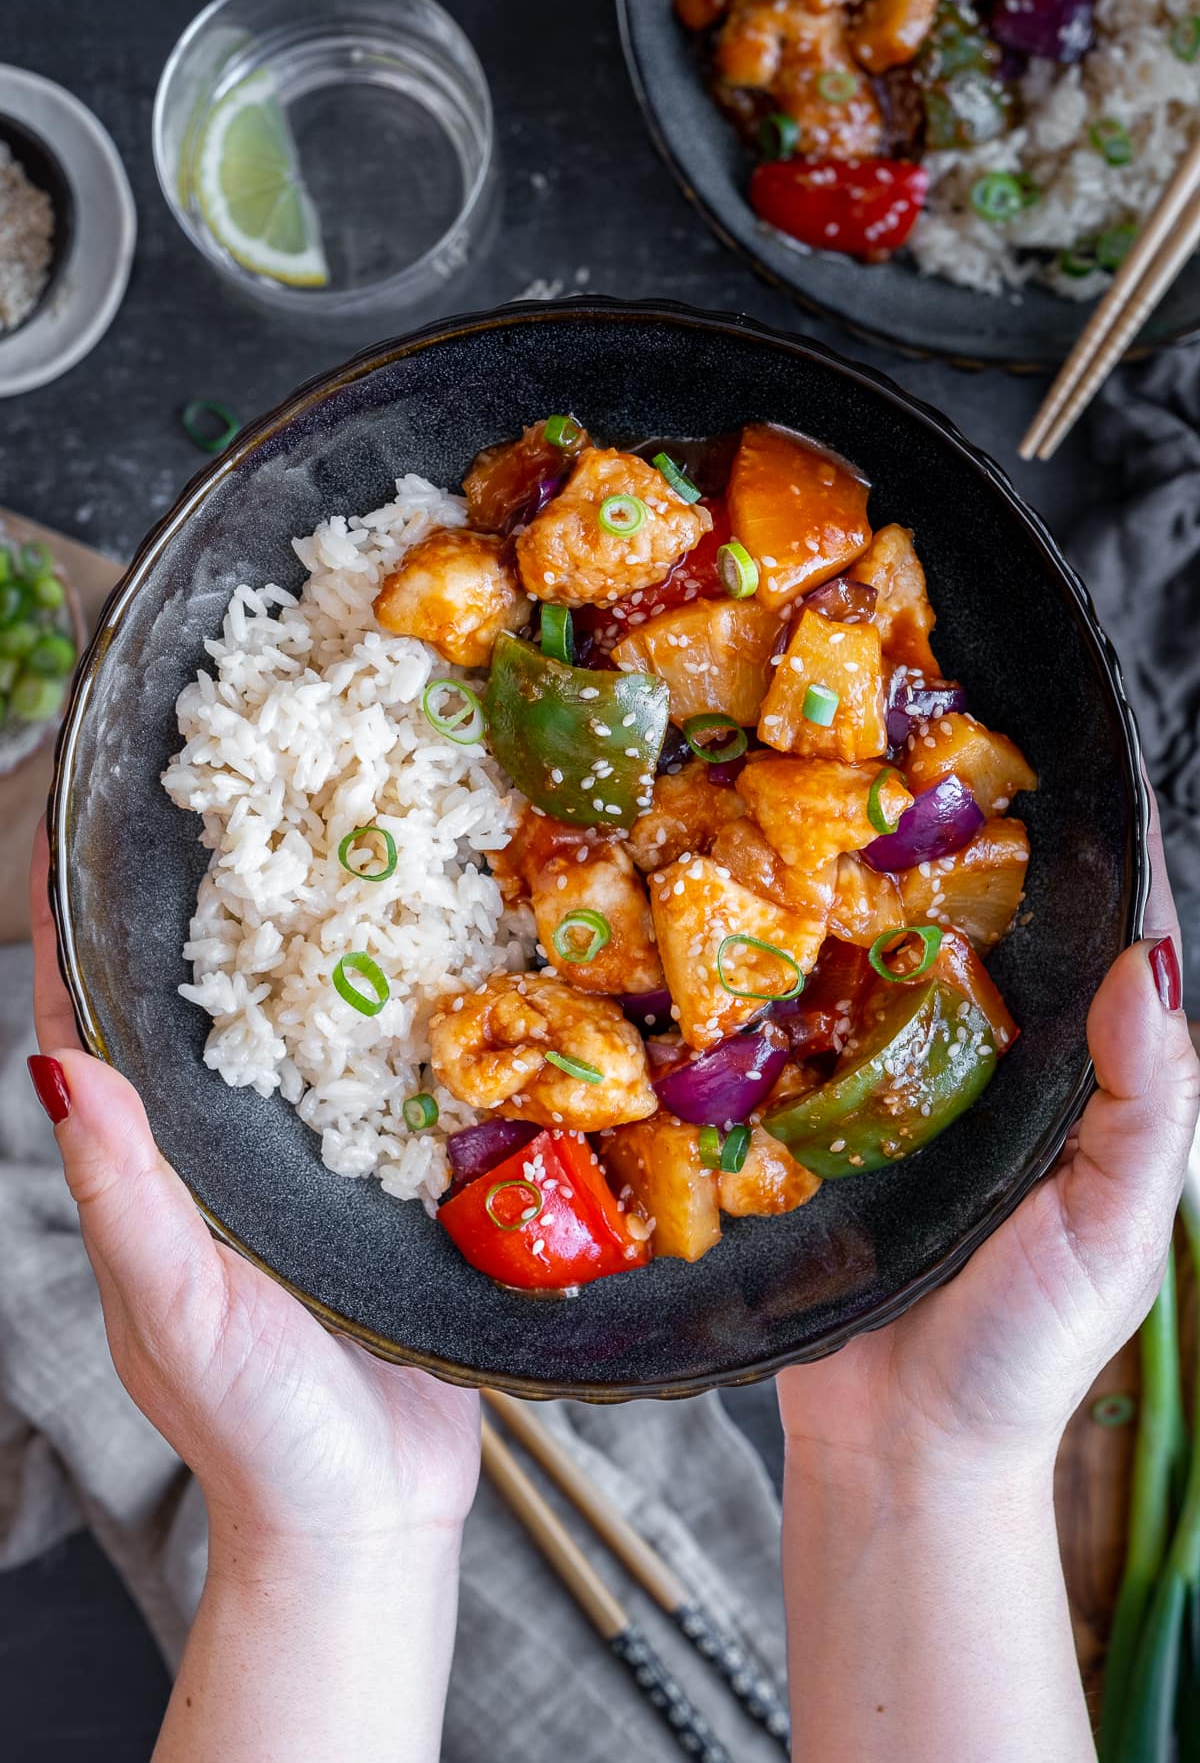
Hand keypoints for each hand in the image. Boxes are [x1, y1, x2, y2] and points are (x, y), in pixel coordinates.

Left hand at [27, 825, 479, 1567]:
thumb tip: (53, 1059)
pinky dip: (415, 1035)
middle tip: (260, 823)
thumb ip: (124, 1192)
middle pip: (212, 1024)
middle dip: (225, 929)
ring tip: (361, 870)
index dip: (86, 949)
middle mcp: (228, 1165)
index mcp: (157, 1182)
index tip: (100, 847)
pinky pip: (397, 1096)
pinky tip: (455, 977)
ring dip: (326, 968)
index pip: (99, 1041)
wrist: (372, 1520)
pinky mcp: (393, 1195)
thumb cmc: (258, 1431)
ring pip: (311, 1046)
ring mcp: (313, 1178)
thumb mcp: (177, 1307)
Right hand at [779, 795, 1199, 1483]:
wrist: (898, 1444)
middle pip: (978, 941)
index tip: (1071, 774)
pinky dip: (778, 980)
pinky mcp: (805, 1120)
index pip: (1095, 956)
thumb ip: (1146, 1107)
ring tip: (833, 803)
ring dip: (861, 902)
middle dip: (960, 855)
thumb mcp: (1112, 1232)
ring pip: (880, 971)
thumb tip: (1146, 967)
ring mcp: (886, 1090)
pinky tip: (754, 915)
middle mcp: (979, 1070)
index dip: (1095, 870)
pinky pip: (794, 1036)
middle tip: (925, 753)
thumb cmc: (1024, 1346)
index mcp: (1068, 1086)